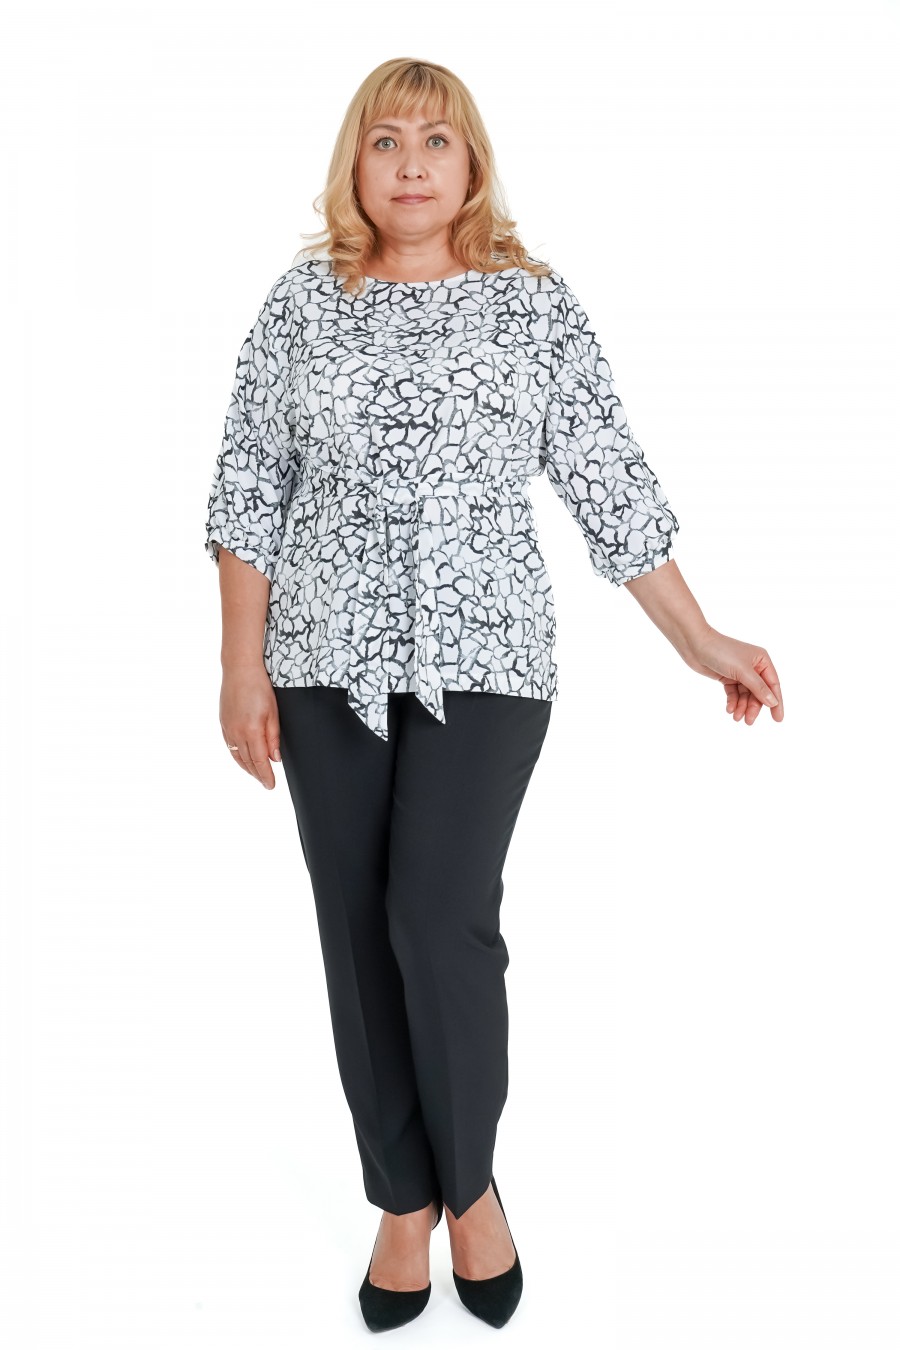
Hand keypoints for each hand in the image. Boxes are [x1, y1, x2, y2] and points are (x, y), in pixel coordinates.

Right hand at [219, 663, 281, 787]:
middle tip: (266, 783)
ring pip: (237, 756)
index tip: (271, 785)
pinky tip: (243, 759)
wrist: (240, 669)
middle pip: (247, 762)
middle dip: (257, 775)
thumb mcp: (273, 712)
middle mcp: (237, 733)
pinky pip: (230, 746)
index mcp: (251, 730)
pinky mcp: (223, 723)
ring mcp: (228, 728)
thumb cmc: (260, 687)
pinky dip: (238, 756)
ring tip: (256, 775)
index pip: (260, 761)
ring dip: (247, 768)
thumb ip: (273, 737)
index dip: (266, 775)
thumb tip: (274, 758)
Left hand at [686, 626, 783, 724]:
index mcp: (762, 660)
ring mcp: (740, 673)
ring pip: (746, 695)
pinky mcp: (727, 677)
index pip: (773, 684)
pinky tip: (729, 709)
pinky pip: (734, 693)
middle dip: (753, 707)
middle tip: (748, 721)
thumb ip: (758, 688)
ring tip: (736, 717)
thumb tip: (773, 702)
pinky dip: (733, 702)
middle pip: (758, 693)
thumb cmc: (721, 652)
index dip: (776, 702)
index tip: (778, 719)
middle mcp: (753, 666)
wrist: (695, 645)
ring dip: (742, 707)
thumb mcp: (743, 671)